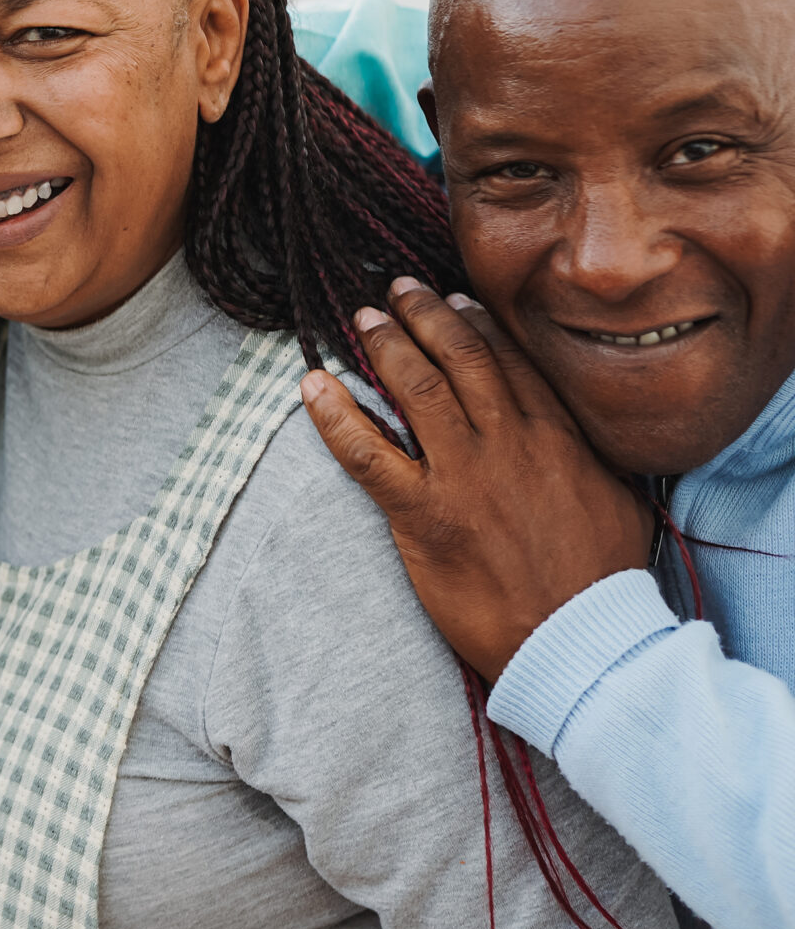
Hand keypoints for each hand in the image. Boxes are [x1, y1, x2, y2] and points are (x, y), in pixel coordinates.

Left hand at [300, 277, 653, 684]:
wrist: (582, 640)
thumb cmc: (601, 579)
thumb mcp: (616, 499)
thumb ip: (588, 457)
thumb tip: (579, 437)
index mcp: (557, 436)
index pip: (510, 361)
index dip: (476, 323)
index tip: (453, 298)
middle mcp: (508, 442)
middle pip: (459, 357)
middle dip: (423, 315)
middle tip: (396, 289)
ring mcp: (463, 475)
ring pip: (417, 389)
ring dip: (384, 347)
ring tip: (361, 318)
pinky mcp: (424, 516)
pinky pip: (368, 455)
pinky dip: (335, 417)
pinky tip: (312, 386)